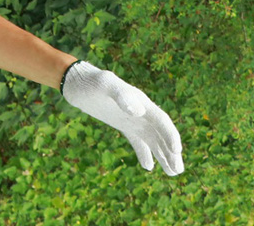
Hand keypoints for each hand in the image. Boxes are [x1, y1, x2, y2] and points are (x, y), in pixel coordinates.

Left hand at [61, 61, 184, 175]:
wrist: (76, 81)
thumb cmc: (92, 81)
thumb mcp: (105, 85)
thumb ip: (122, 95)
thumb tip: (140, 111)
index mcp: (141, 101)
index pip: (160, 120)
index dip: (170, 135)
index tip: (176, 151)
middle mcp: (141, 111)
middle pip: (160, 133)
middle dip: (171, 151)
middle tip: (178, 170)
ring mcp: (132, 119)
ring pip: (152, 140)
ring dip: (163, 155)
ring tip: (173, 173)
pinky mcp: (122, 124)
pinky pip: (137, 141)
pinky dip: (144, 153)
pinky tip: (149, 167)